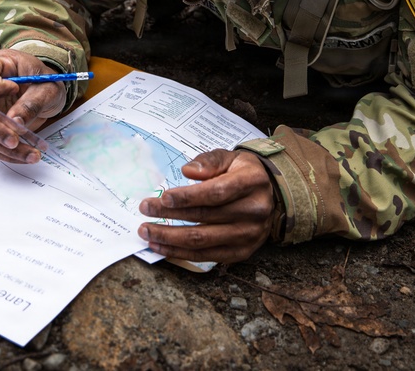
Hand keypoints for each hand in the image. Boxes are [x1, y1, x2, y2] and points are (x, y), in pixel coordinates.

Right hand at [0, 50, 66, 163]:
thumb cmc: (47, 82)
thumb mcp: (46, 88)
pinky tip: (28, 156)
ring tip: (32, 154)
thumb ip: (30, 102)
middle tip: (14, 141)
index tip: (13, 89)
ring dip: (5, 147)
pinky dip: (9, 154)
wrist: (49, 93)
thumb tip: (15, 122)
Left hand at [137, 149, 274, 263]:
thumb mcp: (229, 157)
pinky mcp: (242, 252)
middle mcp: (254, 211)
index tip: (163, 197)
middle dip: (170, 215)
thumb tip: (187, 171)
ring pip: (203, 240)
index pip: (217, 193)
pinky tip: (161, 247)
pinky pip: (206, 256)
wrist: (269, 195)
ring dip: (170, 238)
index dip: (188, 197)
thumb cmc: (241, 173)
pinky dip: (180, 253)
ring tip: (146, 231)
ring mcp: (250, 235)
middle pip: (205, 217)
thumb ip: (208, 161)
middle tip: (145, 209)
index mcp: (252, 183)